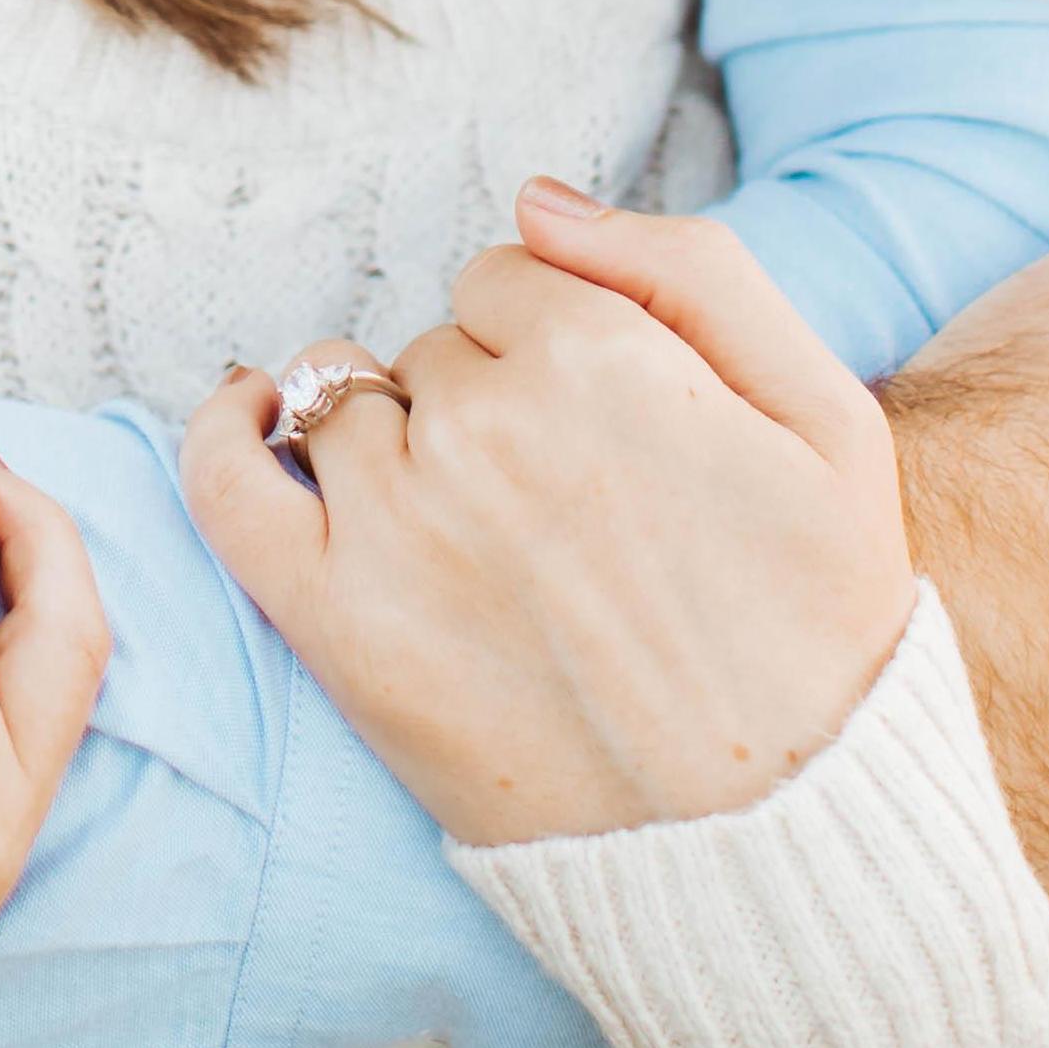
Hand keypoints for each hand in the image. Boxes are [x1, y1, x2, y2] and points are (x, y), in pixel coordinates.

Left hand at [183, 193, 913, 846]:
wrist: (783, 852)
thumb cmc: (820, 632)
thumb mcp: (825, 416)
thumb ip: (689, 266)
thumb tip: (534, 196)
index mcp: (601, 358)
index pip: (511, 282)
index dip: (558, 348)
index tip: (607, 436)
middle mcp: (485, 428)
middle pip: (437, 353)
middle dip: (488, 403)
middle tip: (572, 520)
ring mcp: (400, 528)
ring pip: (348, 407)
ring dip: (396, 444)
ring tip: (480, 537)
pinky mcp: (341, 628)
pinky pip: (227, 482)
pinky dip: (223, 432)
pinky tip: (250, 413)